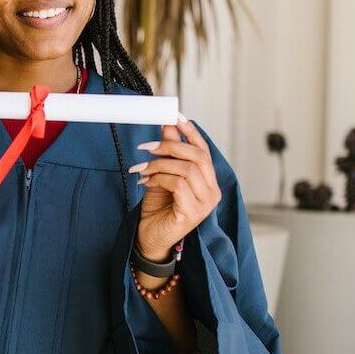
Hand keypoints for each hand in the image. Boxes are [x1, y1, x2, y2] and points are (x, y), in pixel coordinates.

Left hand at [128, 114, 221, 258]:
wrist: (149, 237)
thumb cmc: (158, 208)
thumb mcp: (162, 174)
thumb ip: (169, 152)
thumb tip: (168, 125)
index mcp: (208, 181)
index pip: (203, 150)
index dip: (190, 132)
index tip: (174, 116)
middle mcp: (212, 192)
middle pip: (197, 156)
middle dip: (169, 146)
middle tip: (146, 148)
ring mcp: (205, 204)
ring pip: (187, 169)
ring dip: (159, 164)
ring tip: (142, 170)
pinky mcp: (192, 214)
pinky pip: (178, 184)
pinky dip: (158, 178)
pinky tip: (146, 183)